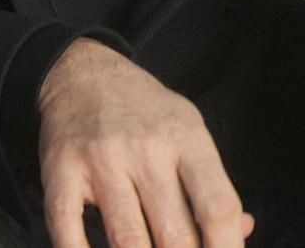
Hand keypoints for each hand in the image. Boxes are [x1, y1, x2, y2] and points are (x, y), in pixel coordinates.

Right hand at [38, 39, 253, 247]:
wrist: (85, 74)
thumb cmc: (144, 110)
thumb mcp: (188, 129)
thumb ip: (212, 183)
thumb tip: (241, 230)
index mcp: (187, 138)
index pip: (218, 206)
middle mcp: (147, 149)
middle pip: (175, 235)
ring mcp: (102, 162)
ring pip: (128, 242)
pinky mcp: (62, 175)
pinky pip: (70, 236)